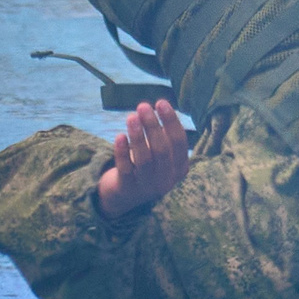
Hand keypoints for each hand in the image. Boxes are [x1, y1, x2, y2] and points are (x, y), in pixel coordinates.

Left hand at [96, 99, 188, 217]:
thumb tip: (160, 106)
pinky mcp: (127, 189)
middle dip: (153, 126)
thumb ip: (163, 135)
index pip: (179, 143)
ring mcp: (146, 187)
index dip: (171, 122)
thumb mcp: (160, 154)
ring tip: (131, 117)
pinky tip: (119, 136)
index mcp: (179, 168)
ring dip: (138, 136)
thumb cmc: (145, 166)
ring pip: (144, 159)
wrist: (124, 195)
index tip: (161, 103)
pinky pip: (125, 168)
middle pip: (162, 150)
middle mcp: (166, 180)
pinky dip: (122, 151)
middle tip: (143, 106)